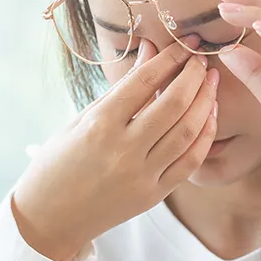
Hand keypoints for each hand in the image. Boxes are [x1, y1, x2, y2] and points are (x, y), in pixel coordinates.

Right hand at [12, 38, 219, 260]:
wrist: (49, 217)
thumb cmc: (58, 163)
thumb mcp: (81, 119)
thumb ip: (120, 88)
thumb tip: (151, 50)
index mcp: (99, 124)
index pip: (144, 81)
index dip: (170, 58)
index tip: (185, 43)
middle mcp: (122, 149)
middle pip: (172, 103)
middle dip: (194, 75)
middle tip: (202, 59)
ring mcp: (140, 175)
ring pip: (187, 131)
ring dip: (205, 101)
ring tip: (211, 82)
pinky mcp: (153, 195)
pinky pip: (190, 162)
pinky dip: (204, 136)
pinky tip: (209, 115)